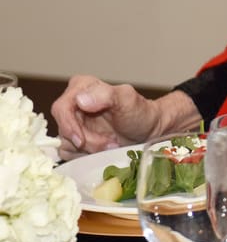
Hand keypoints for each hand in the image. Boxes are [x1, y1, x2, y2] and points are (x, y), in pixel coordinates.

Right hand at [50, 76, 194, 158]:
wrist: (149, 131)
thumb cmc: (140, 113)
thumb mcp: (128, 100)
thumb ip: (106, 95)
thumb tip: (81, 100)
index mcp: (81, 86)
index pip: (61, 108)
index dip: (70, 126)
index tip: (82, 140)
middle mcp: (73, 103)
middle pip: (64, 129)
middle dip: (87, 141)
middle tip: (110, 143)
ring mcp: (72, 122)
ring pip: (66, 144)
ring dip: (89, 149)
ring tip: (111, 144)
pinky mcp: (75, 139)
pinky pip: (69, 153)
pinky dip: (87, 155)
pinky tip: (104, 149)